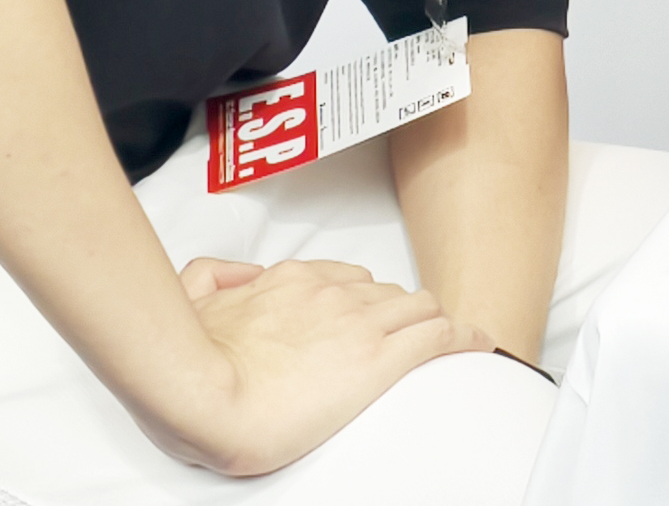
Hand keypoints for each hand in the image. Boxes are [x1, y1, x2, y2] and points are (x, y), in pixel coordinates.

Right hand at [147, 257, 485, 477]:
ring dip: (434, 321)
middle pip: (387, 292)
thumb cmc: (191, 362)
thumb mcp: (191, 297)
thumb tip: (235, 274)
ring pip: (418, 307)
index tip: (371, 312)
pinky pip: (438, 337)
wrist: (201, 393)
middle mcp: (329, 294)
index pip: (345, 280)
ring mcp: (357, 324)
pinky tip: (478, 344)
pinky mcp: (378, 360)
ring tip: (450, 338)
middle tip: (413, 332)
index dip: (364, 298)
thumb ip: (212, 276)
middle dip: (403, 311)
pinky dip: (463, 338)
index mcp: (289, 283)